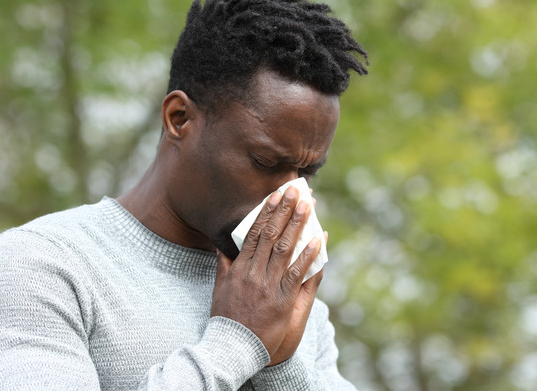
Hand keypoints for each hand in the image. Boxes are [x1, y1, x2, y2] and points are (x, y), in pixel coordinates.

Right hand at [211, 186, 322, 362]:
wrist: (232, 347)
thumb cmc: (226, 319)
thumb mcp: (219, 289)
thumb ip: (224, 266)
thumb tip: (221, 247)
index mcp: (239, 268)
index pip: (255, 233)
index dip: (267, 212)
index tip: (276, 195)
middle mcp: (253, 272)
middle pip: (271, 234)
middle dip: (285, 210)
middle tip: (297, 190)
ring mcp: (268, 285)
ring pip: (284, 248)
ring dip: (298, 225)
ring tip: (308, 206)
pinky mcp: (282, 300)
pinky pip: (296, 273)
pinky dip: (307, 255)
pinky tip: (317, 239)